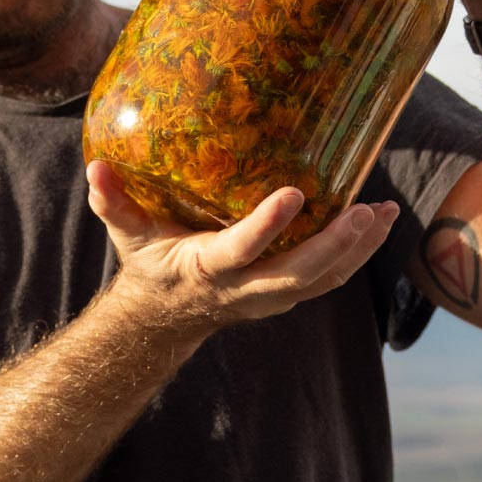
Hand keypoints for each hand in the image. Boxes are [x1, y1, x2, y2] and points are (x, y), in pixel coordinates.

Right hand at [85, 161, 398, 335]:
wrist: (168, 314)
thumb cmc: (150, 262)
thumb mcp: (126, 234)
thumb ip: (112, 202)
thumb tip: (96, 167)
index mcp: (207, 268)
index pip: (241, 250)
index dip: (267, 227)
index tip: (294, 194)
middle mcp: (246, 288)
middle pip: (299, 273)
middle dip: (334, 245)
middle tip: (364, 210)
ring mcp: (271, 295)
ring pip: (323, 280)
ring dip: (358, 249)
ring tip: (386, 212)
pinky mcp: (289, 292)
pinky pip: (330, 278)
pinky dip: (358, 253)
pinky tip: (381, 220)